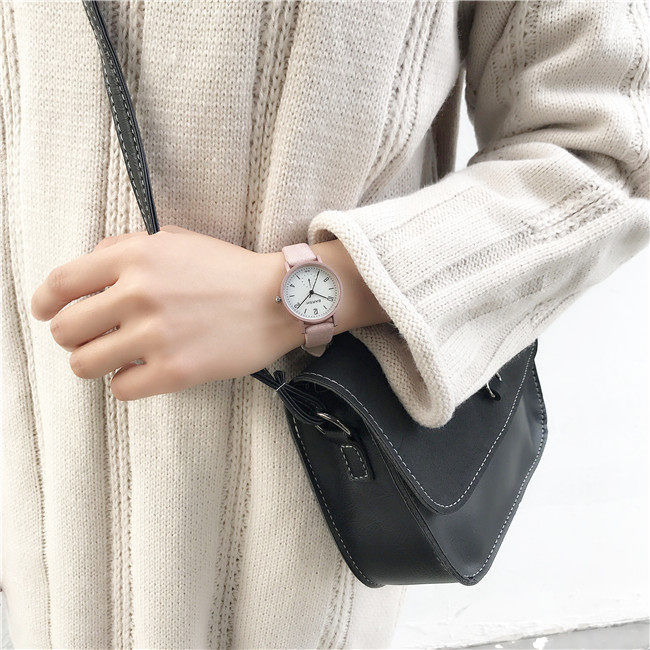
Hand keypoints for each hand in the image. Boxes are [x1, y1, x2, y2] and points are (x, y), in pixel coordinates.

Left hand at [30, 225, 303, 400]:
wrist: (279, 299)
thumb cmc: (229, 270)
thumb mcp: (176, 241)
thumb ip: (127, 247)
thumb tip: (90, 263)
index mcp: (134, 259)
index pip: (60, 284)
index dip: (44, 303)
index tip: (46, 313)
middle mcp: (138, 295)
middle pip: (65, 330)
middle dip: (74, 337)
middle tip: (95, 339)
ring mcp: (155, 336)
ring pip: (84, 365)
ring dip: (96, 363)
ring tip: (119, 358)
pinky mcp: (175, 372)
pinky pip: (121, 390)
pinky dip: (128, 383)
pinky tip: (147, 371)